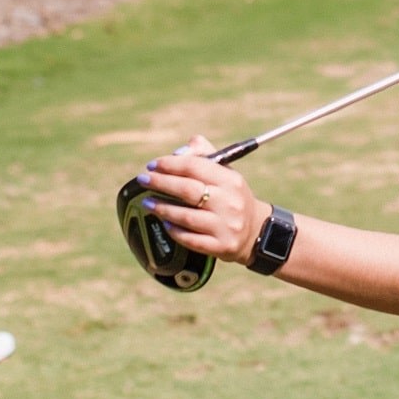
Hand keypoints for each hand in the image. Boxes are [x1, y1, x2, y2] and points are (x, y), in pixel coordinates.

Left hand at [137, 135, 269, 264]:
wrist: (255, 231)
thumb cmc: (231, 197)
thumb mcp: (226, 174)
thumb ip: (204, 157)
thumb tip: (179, 151)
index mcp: (231, 180)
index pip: (195, 166)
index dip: (170, 164)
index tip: (152, 165)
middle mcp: (230, 202)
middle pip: (188, 190)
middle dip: (161, 183)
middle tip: (143, 180)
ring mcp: (226, 226)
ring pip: (187, 216)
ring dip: (163, 208)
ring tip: (147, 203)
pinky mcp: (221, 246)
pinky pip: (191, 240)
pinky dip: (175, 231)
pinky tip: (165, 223)